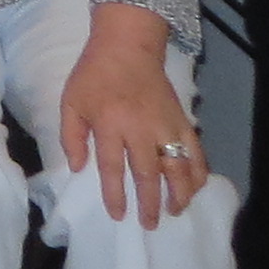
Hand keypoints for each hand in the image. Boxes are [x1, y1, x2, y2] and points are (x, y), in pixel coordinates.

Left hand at [61, 16, 208, 226]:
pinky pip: (195, 151)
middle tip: (150, 223)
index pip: (113, 167)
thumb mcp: (71, 102)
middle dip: (150, 202)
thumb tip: (77, 168)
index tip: (119, 215)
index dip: (115, 194)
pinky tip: (195, 187)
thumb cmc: (95, 74)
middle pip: (148, 173)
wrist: (128, 44)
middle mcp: (140, 128)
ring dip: (179, 192)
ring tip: (175, 210)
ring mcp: (165, 124)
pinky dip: (198, 171)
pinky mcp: (182, 119)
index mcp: (110, 123)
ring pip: (178, 166)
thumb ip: (71, 137)